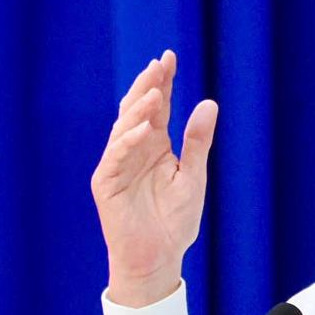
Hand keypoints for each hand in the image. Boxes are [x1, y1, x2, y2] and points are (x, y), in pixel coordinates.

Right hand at [92, 49, 218, 306]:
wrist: (158, 258)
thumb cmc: (174, 221)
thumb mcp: (193, 176)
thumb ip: (198, 141)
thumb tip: (209, 103)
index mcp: (155, 146)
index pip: (157, 107)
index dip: (163, 82)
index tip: (170, 57)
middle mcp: (134, 150)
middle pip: (138, 110)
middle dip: (147, 85)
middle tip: (159, 64)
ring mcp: (118, 164)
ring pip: (124, 128)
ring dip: (138, 109)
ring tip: (154, 91)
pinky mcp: (106, 182)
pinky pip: (116, 156)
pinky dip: (129, 140)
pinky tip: (144, 128)